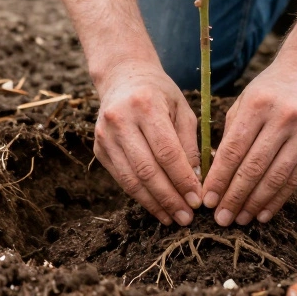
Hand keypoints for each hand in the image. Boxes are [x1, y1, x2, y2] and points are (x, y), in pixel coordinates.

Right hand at [93, 61, 203, 225]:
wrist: (122, 77)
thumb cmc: (159, 93)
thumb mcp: (182, 109)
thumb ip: (189, 144)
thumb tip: (195, 182)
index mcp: (145, 105)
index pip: (167, 151)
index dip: (182, 180)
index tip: (198, 200)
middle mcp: (120, 120)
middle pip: (147, 170)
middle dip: (169, 198)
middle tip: (187, 218)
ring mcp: (105, 136)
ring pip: (131, 179)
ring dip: (154, 204)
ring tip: (173, 218)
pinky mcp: (98, 149)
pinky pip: (121, 179)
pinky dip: (140, 196)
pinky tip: (157, 207)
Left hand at [202, 59, 296, 225]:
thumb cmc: (269, 89)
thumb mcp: (246, 100)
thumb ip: (231, 133)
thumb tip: (214, 174)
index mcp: (257, 105)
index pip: (233, 149)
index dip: (219, 178)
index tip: (207, 200)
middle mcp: (283, 118)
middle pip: (254, 167)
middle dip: (234, 197)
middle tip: (221, 219)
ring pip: (276, 177)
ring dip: (255, 203)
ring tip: (240, 220)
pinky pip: (296, 179)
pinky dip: (278, 199)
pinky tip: (263, 213)